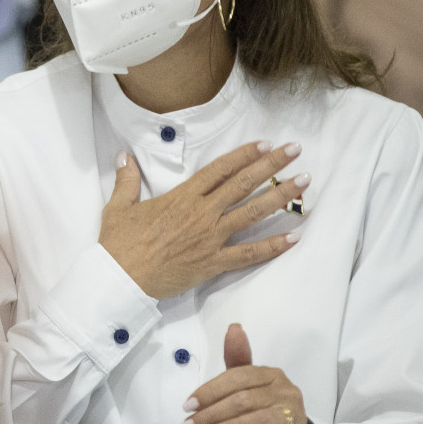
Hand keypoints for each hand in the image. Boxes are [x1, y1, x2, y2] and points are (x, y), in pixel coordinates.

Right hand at [99, 142, 306, 299]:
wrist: (120, 280)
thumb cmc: (118, 244)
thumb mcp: (118, 207)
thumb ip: (126, 180)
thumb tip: (123, 156)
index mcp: (181, 197)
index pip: (219, 169)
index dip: (244, 154)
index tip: (265, 143)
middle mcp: (201, 213)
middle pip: (243, 184)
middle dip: (271, 166)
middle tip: (295, 151)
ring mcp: (210, 238)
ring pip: (252, 213)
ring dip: (280, 197)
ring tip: (304, 183)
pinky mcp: (213, 263)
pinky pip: (249, 254)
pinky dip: (273, 246)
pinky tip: (294, 237)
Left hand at [181, 323, 321, 423]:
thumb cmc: (265, 414)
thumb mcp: (248, 388)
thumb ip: (237, 362)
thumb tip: (234, 328)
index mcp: (271, 375)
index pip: (237, 378)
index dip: (210, 391)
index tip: (187, 406)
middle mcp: (286, 392)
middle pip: (244, 400)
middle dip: (212, 413)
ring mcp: (296, 417)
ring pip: (258, 420)